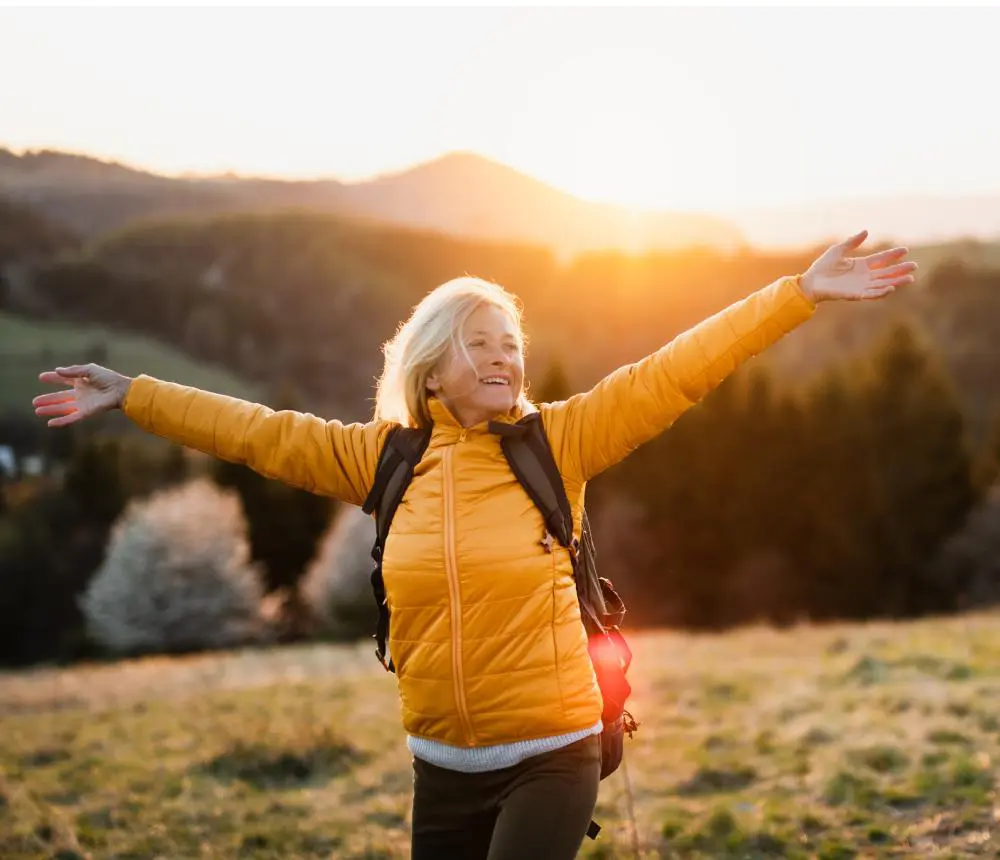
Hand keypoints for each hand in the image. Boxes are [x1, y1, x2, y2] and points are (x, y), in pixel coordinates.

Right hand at [32, 364, 132, 426]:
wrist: (121, 390)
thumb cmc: (108, 378)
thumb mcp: (89, 370)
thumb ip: (73, 371)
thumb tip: (57, 370)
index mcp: (81, 381)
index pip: (64, 380)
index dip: (53, 378)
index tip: (42, 377)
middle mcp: (81, 393)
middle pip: (60, 397)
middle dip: (48, 399)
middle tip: (34, 402)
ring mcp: (83, 403)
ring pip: (63, 408)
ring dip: (51, 410)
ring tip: (37, 411)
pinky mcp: (86, 412)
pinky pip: (72, 418)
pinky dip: (62, 421)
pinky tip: (50, 423)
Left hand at [800, 230, 916, 302]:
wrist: (810, 283)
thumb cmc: (822, 267)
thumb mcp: (837, 250)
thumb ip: (852, 242)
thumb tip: (866, 231)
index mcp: (861, 265)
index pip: (881, 259)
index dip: (892, 255)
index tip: (905, 250)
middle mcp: (863, 276)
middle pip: (886, 273)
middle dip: (900, 270)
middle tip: (914, 266)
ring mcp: (860, 286)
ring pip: (883, 284)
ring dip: (896, 282)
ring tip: (910, 278)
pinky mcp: (855, 295)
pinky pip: (871, 294)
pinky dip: (882, 292)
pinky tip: (891, 287)